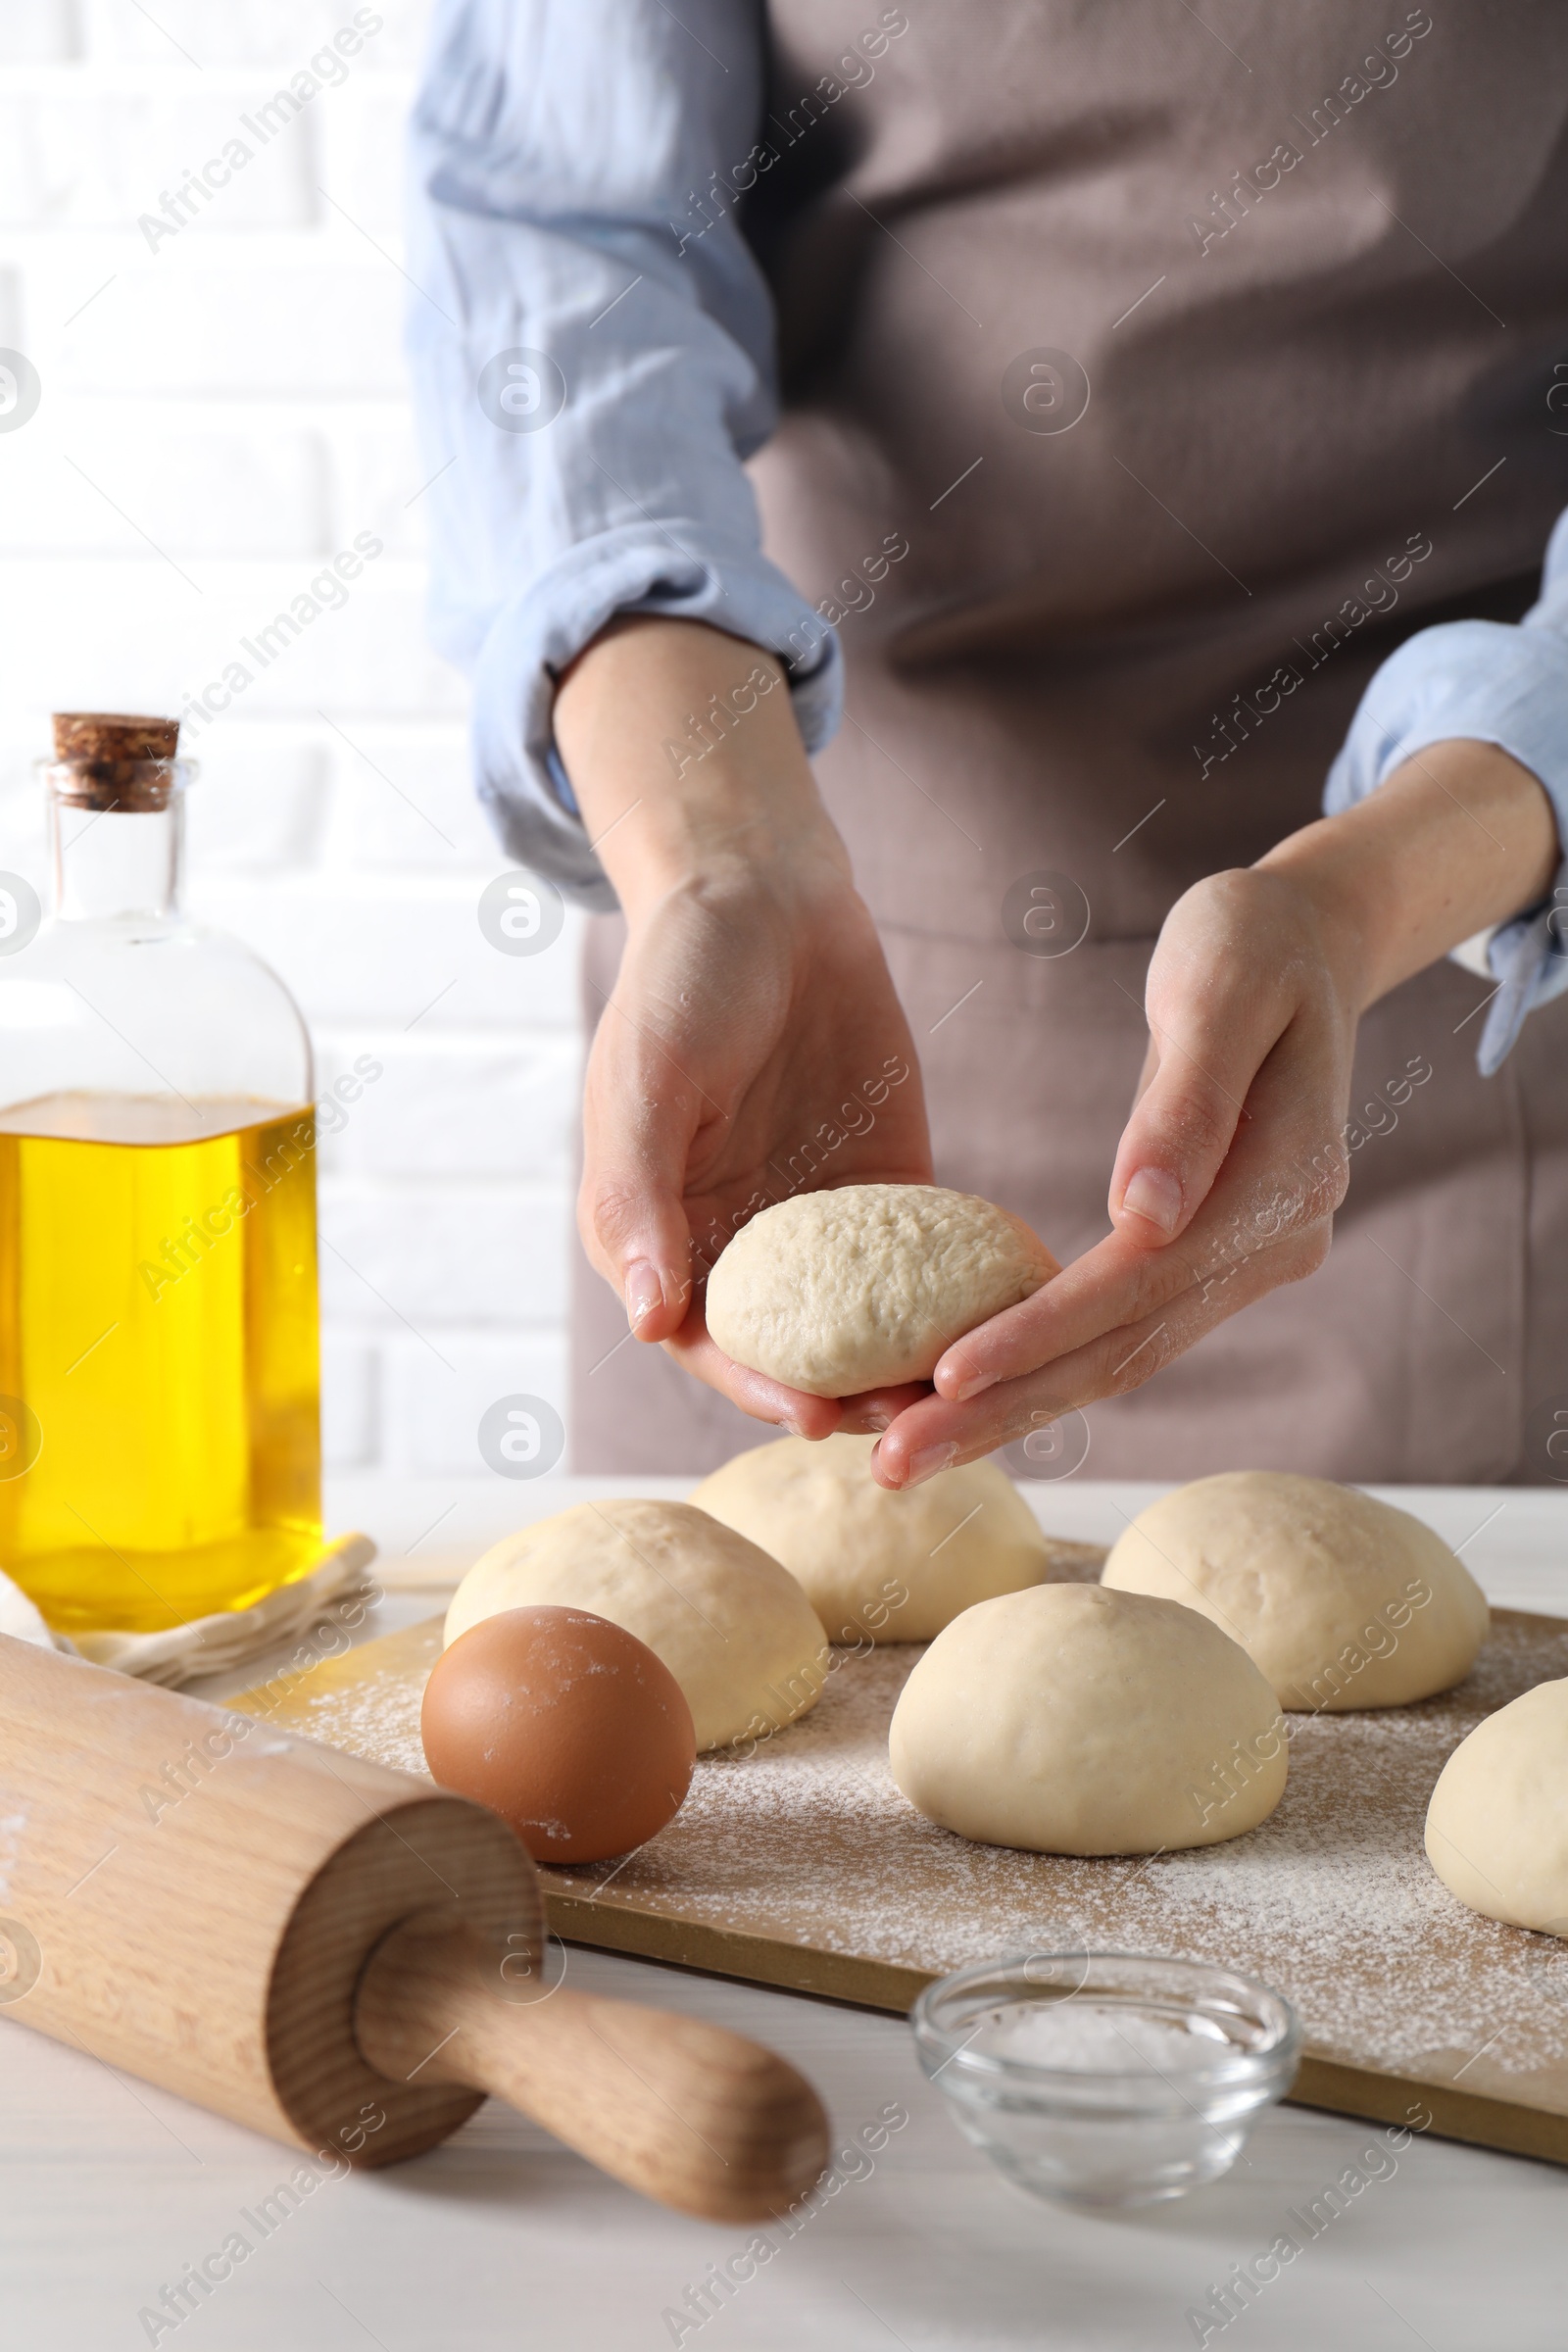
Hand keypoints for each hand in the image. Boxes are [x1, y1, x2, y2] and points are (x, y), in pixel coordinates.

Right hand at [557, 617, 933, 1435]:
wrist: (766, 893)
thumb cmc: (683, 979)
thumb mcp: (649, 1080)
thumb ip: (640, 1198)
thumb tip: (650, 1322)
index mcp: (661, 1238)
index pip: (708, 1346)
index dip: (757, 1389)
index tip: (817, 1417)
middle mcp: (738, 1248)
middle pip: (794, 1356)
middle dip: (849, 1399)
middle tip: (915, 1423)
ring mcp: (816, 1228)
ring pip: (865, 1330)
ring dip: (908, 1367)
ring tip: (970, 1391)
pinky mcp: (886, 1194)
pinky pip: (922, 1267)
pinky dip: (957, 1302)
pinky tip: (1011, 1321)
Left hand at [870, 738, 1558, 1486]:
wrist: (1309, 941)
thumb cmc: (1252, 943)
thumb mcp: (1219, 990)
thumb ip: (1187, 1102)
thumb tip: (1142, 1213)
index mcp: (1283, 1184)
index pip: (1142, 1282)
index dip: (1041, 1331)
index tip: (945, 1373)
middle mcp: (1274, 1245)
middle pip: (1124, 1349)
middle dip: (1004, 1408)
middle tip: (891, 1463)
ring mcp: (1249, 1261)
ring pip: (1118, 1359)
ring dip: (1011, 1411)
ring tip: (901, 1454)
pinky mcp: (1211, 1259)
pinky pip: (1117, 1332)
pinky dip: (1039, 1370)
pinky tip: (959, 1397)